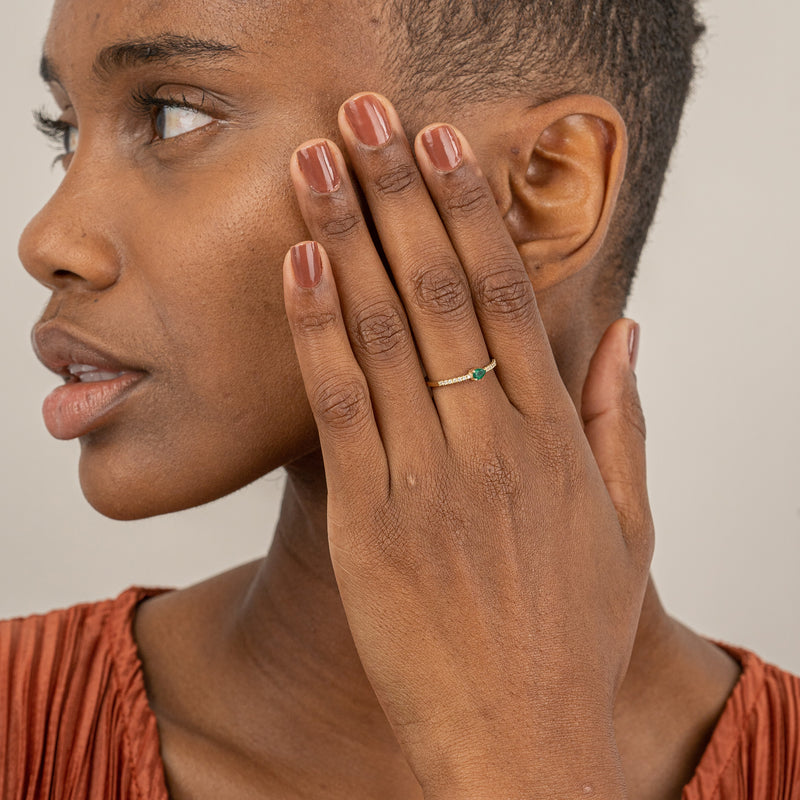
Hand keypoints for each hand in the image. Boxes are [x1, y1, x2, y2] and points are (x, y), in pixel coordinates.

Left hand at [282, 93, 652, 798]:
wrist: (524, 741)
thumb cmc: (574, 635)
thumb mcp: (626, 528)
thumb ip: (622, 421)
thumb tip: (624, 329)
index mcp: (555, 438)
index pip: (507, 293)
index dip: (471, 210)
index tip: (443, 145)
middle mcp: (493, 443)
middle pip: (439, 289)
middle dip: (399, 192)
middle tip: (365, 116)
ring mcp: (427, 481)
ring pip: (383, 331)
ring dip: (347, 233)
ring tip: (316, 161)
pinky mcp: (369, 525)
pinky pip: (338, 406)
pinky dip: (316, 328)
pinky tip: (299, 262)